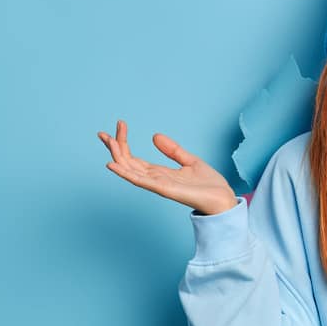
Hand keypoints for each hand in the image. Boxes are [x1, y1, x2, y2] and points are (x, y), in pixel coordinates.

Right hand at [97, 120, 238, 214]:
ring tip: (108, 141)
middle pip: (128, 162)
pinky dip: (125, 173)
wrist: (223, 199)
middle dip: (115, 147)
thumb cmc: (209, 185)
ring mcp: (158, 185)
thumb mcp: (190, 161)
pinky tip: (112, 164)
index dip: (123, 143)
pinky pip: (140, 181)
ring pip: (130, 170)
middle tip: (103, 132)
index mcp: (159, 173)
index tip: (118, 126)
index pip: (134, 158)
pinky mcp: (164, 190)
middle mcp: (155, 179)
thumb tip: (155, 136)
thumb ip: (173, 150)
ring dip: (117, 156)